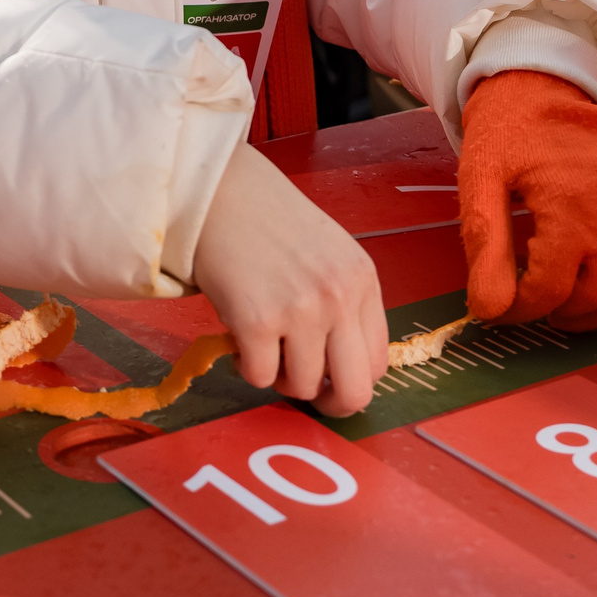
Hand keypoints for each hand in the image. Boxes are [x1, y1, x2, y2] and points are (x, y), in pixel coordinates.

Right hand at [192, 144, 387, 417]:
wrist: (218, 191)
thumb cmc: (267, 221)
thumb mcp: (328, 253)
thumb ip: (342, 301)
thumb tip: (339, 366)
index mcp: (362, 280)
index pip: (378, 362)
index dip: (352, 382)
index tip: (331, 382)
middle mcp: (339, 297)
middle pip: (354, 391)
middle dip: (330, 405)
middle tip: (306, 394)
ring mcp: (301, 311)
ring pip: (302, 387)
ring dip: (279, 377)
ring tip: (263, 345)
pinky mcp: (257, 321)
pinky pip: (259, 377)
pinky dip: (246, 367)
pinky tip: (239, 338)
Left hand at [459, 70, 596, 337]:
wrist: (547, 96)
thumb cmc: (511, 138)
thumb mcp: (480, 181)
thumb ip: (485, 246)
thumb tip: (488, 309)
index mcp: (570, 206)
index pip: (548, 290)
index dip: (519, 310)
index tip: (501, 309)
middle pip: (595, 296)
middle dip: (559, 313)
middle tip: (536, 306)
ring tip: (575, 314)